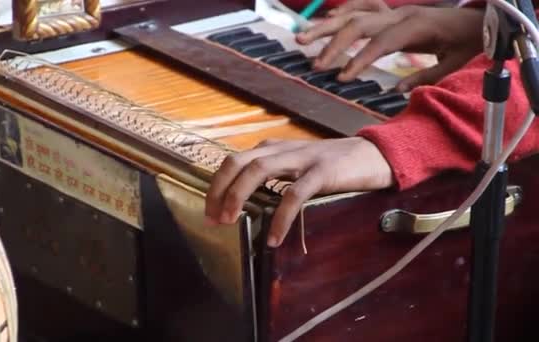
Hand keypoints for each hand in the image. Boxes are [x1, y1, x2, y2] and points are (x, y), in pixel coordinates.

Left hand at [205, 138, 393, 246]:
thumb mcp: (297, 164)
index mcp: (273, 148)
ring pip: (258, 171)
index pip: (233, 161)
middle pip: (237, 162)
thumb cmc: (334, 164)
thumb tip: (246, 198)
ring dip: (239, 196)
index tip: (209, 212)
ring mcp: (302, 158)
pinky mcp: (322, 172)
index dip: (216, 186)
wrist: (375, 155)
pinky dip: (280, 217)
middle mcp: (282, 149)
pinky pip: (294, 194)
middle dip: (219, 190)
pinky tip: (274, 238)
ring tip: (232, 222)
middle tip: (213, 219)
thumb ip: (274, 174)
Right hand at [296, 0, 484, 90]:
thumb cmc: (469, 44)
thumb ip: (424, 77)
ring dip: (325, 25)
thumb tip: (396, 91)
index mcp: (416, 27)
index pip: (380, 43)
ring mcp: (393, 10)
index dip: (359, 59)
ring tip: (301, 39)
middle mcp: (400, 14)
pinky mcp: (390, 11)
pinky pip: (359, 7)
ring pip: (353, 13)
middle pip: (358, 24)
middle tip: (314, 64)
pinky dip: (339, 14)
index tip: (341, 77)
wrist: (482, 19)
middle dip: (332, 43)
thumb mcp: (453, 64)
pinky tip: (323, 23)